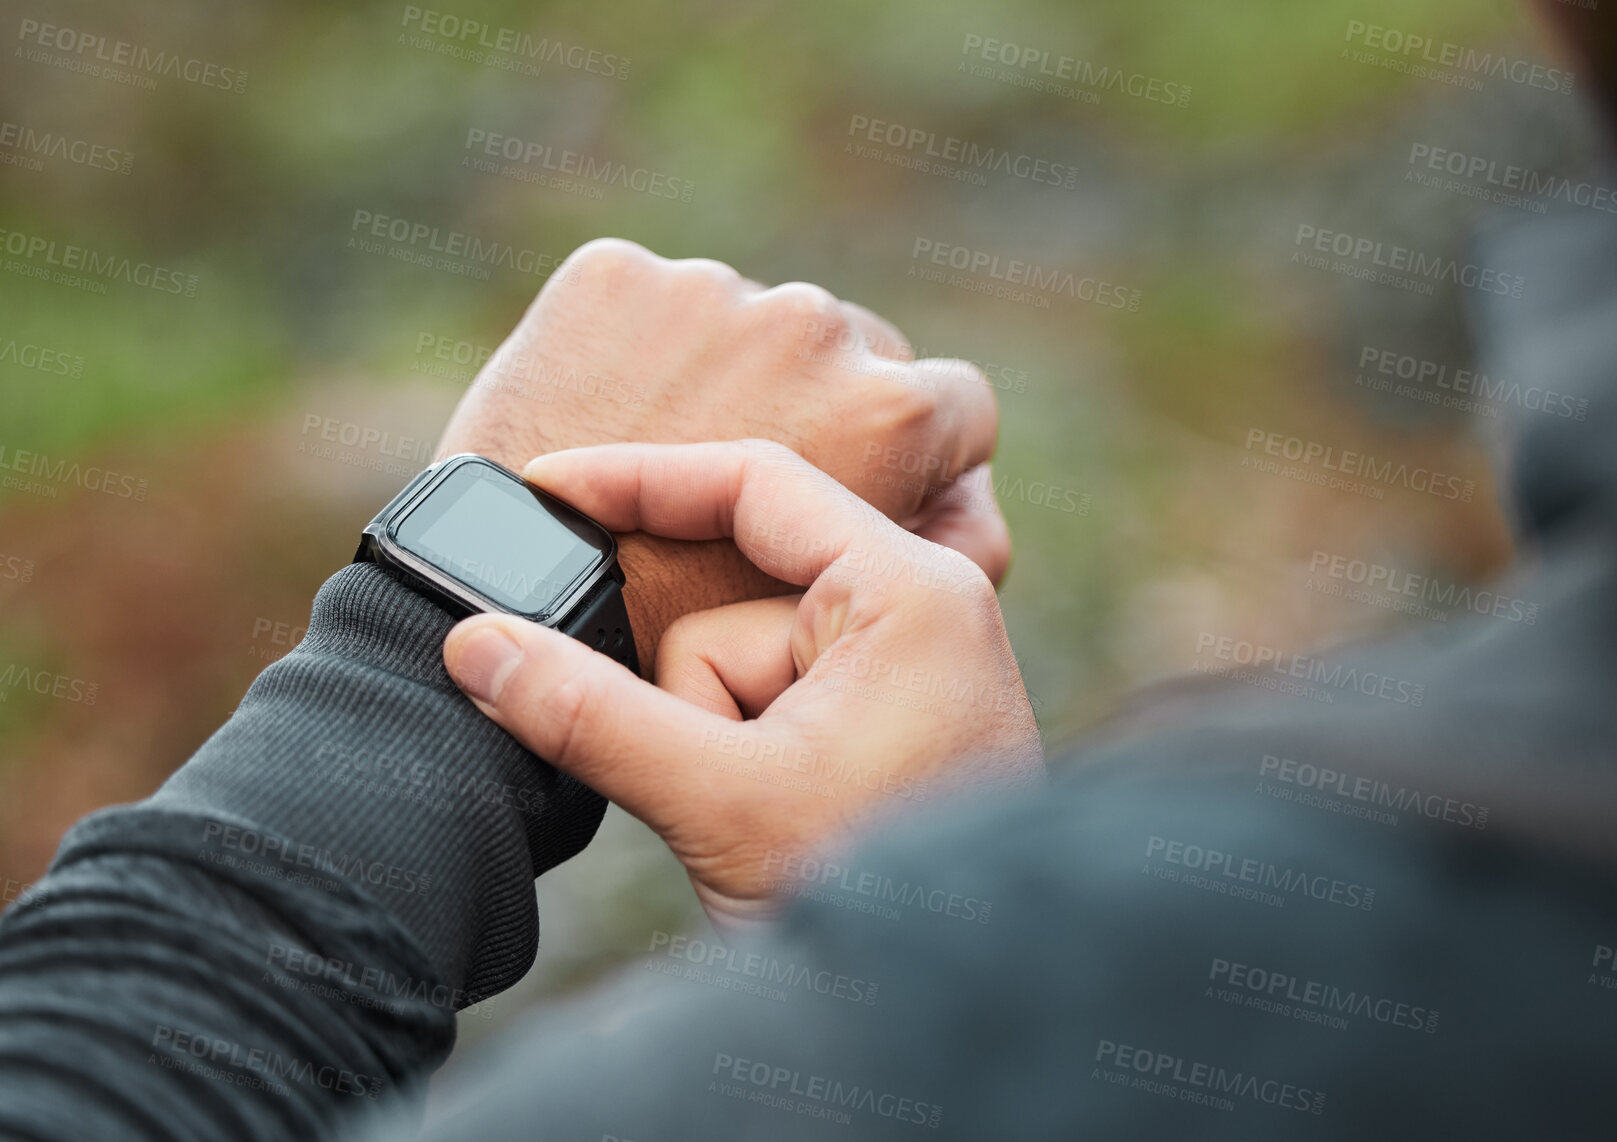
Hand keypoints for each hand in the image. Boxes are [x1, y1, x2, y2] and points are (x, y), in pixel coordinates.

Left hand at [434, 239, 1009, 666]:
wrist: (517, 599)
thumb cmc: (694, 637)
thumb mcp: (853, 610)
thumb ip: (953, 551)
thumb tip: (980, 500)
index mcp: (891, 407)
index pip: (958, 407)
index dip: (920, 456)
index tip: (865, 486)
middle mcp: (815, 324)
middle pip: (854, 354)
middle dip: (819, 406)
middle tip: (744, 488)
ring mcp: (709, 289)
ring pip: (749, 325)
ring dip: (728, 374)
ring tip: (665, 459)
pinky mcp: (614, 273)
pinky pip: (650, 305)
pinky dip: (636, 350)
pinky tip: (603, 420)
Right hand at [441, 440, 1042, 931]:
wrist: (950, 1007)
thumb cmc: (879, 898)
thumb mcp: (721, 801)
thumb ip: (591, 717)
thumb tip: (477, 646)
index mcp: (910, 591)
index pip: (757, 484)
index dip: (640, 480)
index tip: (545, 484)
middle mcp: (918, 609)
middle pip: (733, 598)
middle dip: (690, 692)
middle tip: (709, 773)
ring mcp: (902, 667)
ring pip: (739, 663)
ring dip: (717, 742)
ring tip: (765, 824)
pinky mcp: (881, 718)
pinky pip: (768, 701)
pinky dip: (740, 752)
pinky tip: (769, 819)